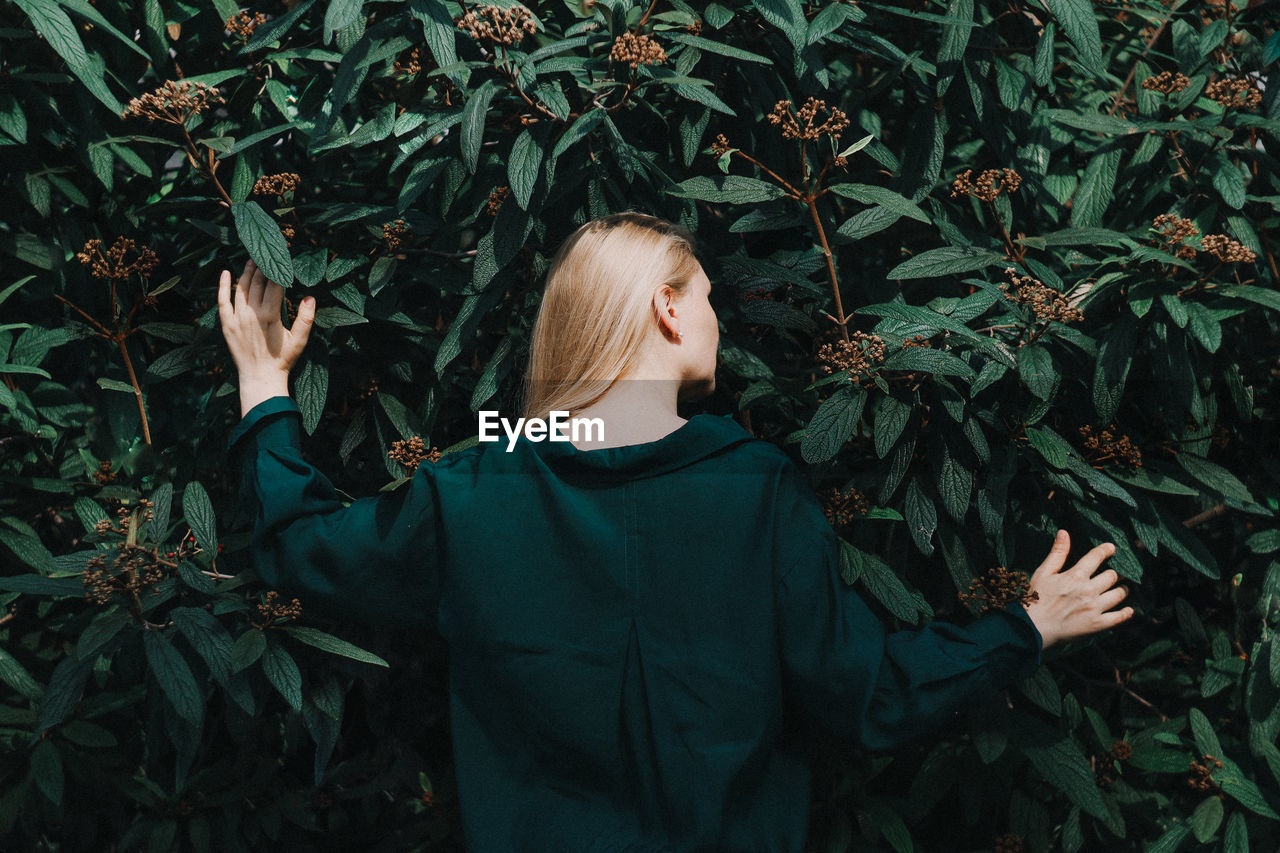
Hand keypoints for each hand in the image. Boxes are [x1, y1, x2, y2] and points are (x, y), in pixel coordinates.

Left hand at [218, 260, 315, 415]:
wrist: (261, 377)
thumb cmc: (282, 360)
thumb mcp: (300, 340)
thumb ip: (306, 318)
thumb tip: (310, 297)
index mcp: (271, 315)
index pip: (275, 285)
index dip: (279, 271)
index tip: (282, 260)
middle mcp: (252, 313)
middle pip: (258, 283)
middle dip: (263, 267)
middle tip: (266, 255)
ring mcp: (238, 318)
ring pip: (241, 288)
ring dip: (246, 272)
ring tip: (251, 260)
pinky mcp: (227, 324)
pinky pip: (223, 301)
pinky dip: (223, 286)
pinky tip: (225, 273)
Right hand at [1021, 530, 1133, 649]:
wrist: (1033, 628)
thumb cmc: (1035, 598)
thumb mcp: (1043, 572)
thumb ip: (1057, 553)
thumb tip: (1064, 532)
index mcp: (1075, 576)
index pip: (1096, 557)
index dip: (1105, 550)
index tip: (1111, 548)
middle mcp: (1089, 590)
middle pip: (1112, 576)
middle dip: (1114, 573)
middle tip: (1115, 573)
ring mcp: (1095, 608)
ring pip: (1119, 594)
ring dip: (1123, 590)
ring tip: (1122, 588)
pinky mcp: (1097, 624)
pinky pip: (1118, 617)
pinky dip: (1126, 613)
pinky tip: (1129, 610)